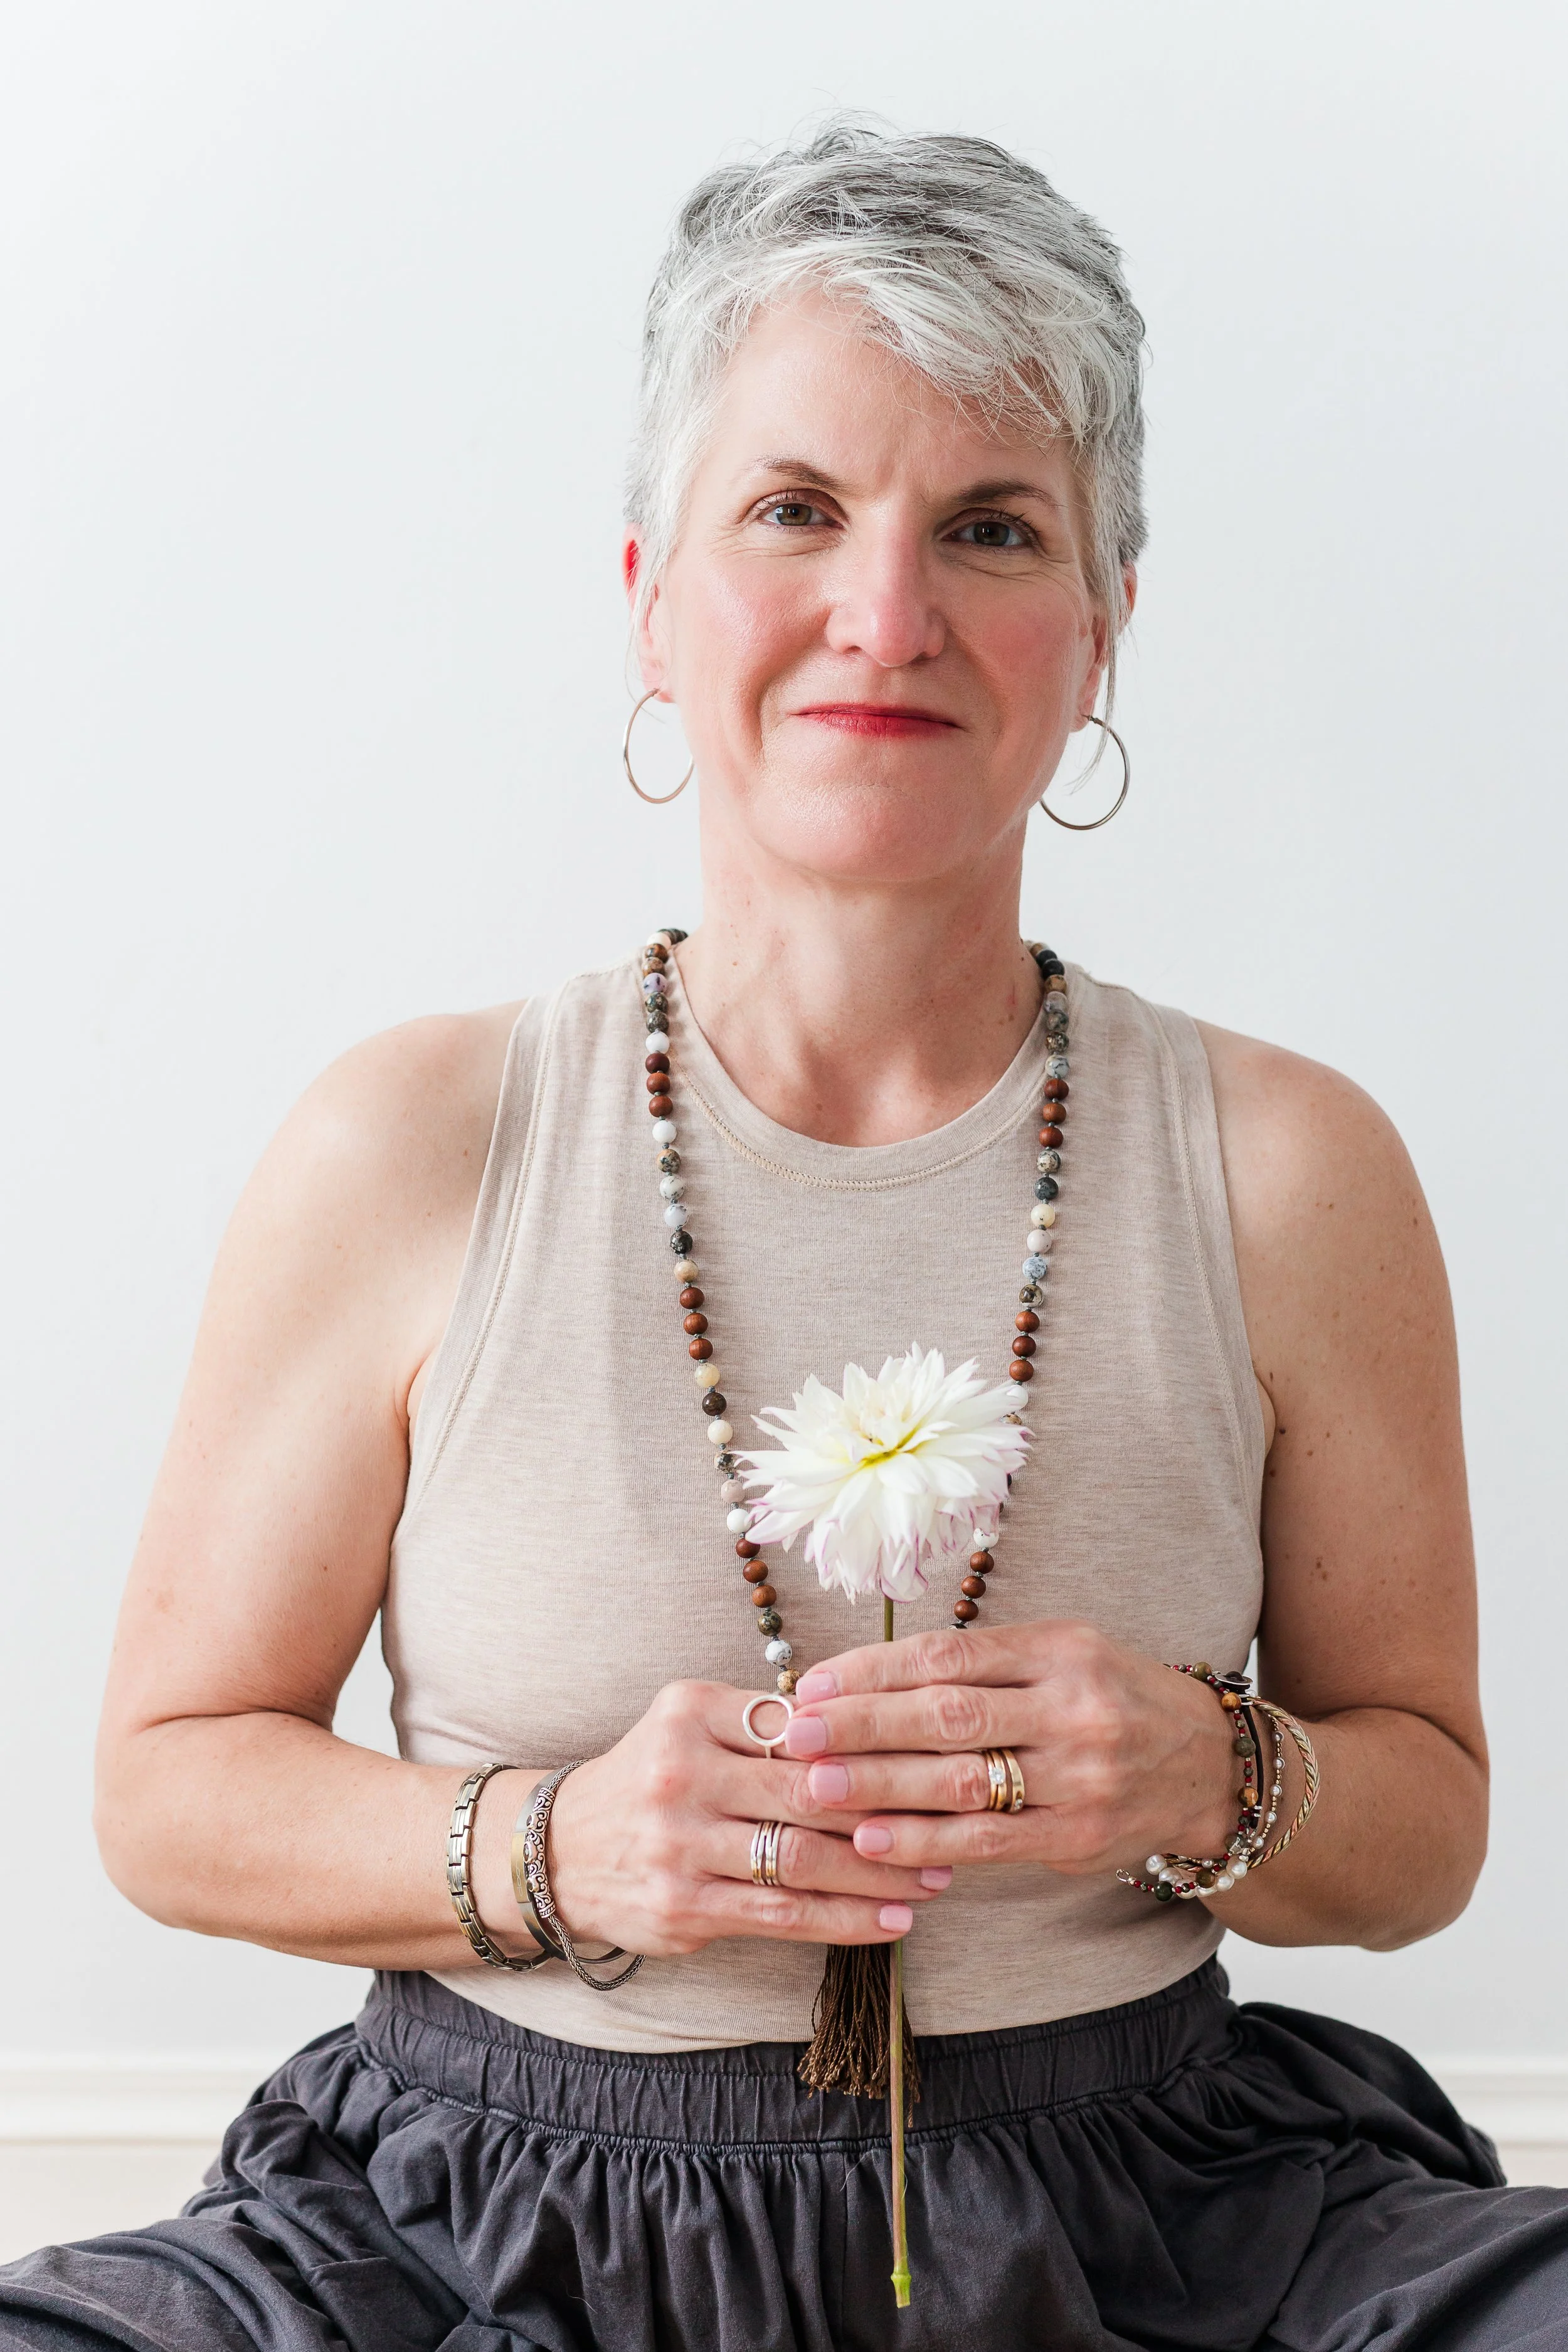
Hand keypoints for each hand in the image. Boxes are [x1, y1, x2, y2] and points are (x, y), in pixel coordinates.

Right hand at [497, 1681, 953, 1959]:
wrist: (559, 1849)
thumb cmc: (653, 1778)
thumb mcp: (694, 1724)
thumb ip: (770, 1723)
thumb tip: (878, 1722)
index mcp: (692, 1711)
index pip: (807, 1726)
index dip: (880, 1742)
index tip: (940, 1754)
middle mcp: (682, 1773)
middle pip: (812, 1791)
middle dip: (895, 1807)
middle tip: (958, 1816)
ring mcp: (680, 1845)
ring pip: (804, 1859)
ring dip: (881, 1872)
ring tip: (939, 1877)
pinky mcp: (683, 1908)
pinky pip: (781, 1916)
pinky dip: (845, 1919)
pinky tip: (891, 1920)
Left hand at [778, 1621, 1241, 1877]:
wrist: (1209, 1767)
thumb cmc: (1112, 1698)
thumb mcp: (1062, 1654)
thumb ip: (984, 1664)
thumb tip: (870, 1679)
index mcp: (1060, 1650)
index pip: (949, 1655)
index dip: (875, 1670)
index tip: (814, 1683)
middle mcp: (1071, 1708)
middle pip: (947, 1716)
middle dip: (862, 1726)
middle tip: (797, 1735)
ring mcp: (1077, 1777)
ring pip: (961, 1782)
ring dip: (879, 1787)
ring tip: (814, 1788)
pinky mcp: (1076, 1836)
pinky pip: (985, 1841)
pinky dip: (923, 1842)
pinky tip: (872, 1840)